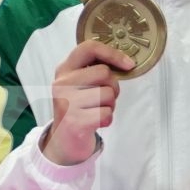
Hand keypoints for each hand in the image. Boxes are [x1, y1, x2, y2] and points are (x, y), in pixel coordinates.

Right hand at [39, 41, 132, 165]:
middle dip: (113, 86)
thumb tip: (125, 62)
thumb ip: (93, 70)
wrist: (64, 141)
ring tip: (96, 111)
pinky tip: (96, 123)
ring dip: (110, 105)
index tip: (128, 64)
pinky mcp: (74, 121)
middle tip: (103, 98)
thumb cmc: (78, 109)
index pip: (89, 48)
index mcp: (64, 69)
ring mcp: (66, 102)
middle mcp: (62, 83)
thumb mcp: (78, 84)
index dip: (113, 53)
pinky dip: (107, 120)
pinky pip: (106, 113)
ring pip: (107, 94)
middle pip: (104, 73)